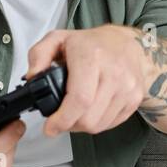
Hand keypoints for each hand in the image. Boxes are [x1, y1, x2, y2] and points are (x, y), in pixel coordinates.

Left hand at [25, 26, 147, 136]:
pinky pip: (111, 123)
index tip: (50, 126)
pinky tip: (91, 110)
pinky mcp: (135, 98)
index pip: (80, 99)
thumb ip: (38, 55)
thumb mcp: (58, 39)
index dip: (62, 119)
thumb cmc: (92, 43)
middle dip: (69, 125)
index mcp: (92, 56)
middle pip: (88, 118)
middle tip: (61, 119)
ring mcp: (128, 87)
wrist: (127, 42)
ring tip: (76, 113)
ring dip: (83, 125)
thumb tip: (32, 78)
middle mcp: (114, 72)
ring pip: (99, 125)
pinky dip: (98, 123)